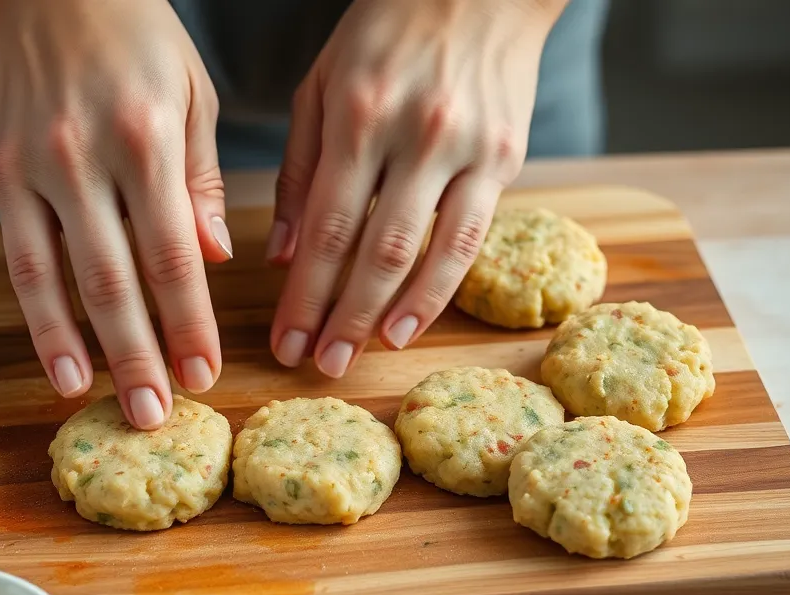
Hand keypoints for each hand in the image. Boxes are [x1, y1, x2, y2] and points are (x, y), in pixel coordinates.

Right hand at [0, 0, 231, 428]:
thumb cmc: (134, 36)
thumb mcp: (193, 95)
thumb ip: (202, 183)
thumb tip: (212, 259)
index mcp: (146, 138)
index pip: (172, 255)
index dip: (188, 323)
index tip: (205, 372)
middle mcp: (83, 158)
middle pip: (115, 281)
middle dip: (140, 355)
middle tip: (158, 413)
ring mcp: (31, 169)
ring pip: (57, 281)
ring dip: (83, 352)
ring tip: (104, 405)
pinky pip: (19, 260)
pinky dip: (37, 318)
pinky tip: (58, 363)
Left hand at [268, 0, 563, 375]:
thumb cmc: (386, 32)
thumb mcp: (322, 86)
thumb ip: (300, 171)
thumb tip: (284, 257)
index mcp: (359, 114)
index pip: (326, 225)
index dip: (304, 293)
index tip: (283, 341)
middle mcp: (415, 134)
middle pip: (373, 250)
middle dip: (340, 317)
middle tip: (316, 365)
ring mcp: (467, 147)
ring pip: (426, 252)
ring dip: (390, 314)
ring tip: (360, 356)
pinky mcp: (506, 157)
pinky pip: (471, 238)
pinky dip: (440, 288)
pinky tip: (411, 323)